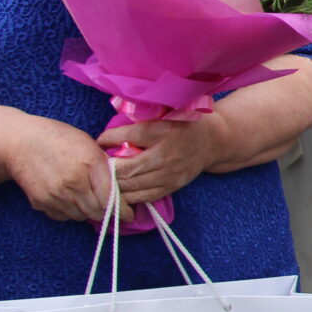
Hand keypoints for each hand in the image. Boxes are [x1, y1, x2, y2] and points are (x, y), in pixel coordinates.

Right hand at [5, 114, 122, 222]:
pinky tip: (69, 197)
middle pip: (98, 212)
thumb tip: (122, 188)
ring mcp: (55, 195)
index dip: (123, 210)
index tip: (129, 215)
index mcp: (90, 165)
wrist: (18, 141)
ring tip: (86, 197)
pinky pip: (63, 216)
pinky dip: (70, 211)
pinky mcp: (40, 202)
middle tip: (110, 207)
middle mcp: (73, 183)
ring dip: (88, 211)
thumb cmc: (58, 138)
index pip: (111, 198)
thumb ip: (105, 166)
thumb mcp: (88, 144)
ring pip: (81, 216)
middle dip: (106, 212)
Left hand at [103, 114, 222, 210]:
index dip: (108, 139)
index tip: (100, 140)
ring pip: (132, 185)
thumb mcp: (163, 115)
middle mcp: (166, 154)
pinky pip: (144, 196)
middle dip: (108, 168)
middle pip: (127, 167)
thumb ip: (139, 122)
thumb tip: (109, 135)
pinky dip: (129, 195)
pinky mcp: (173, 186)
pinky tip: (121, 189)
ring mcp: (170, 173)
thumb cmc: (182, 125)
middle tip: (98, 165)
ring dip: (115, 183)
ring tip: (106, 178)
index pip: (128, 136)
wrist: (212, 141)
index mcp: (163, 131)